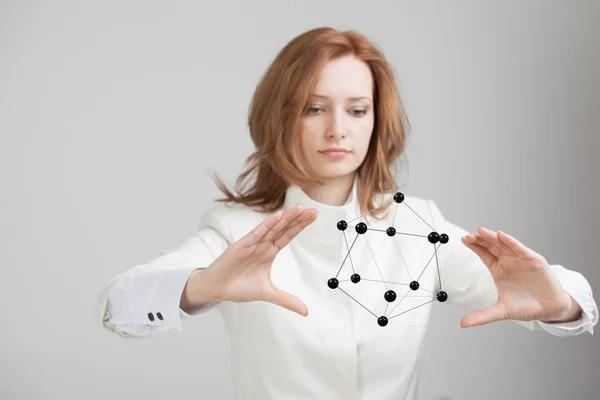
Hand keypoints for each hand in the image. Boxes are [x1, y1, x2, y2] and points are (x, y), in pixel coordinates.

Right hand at [200, 204, 317, 315]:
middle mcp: (262, 244)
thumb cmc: (239, 287)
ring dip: (285, 218)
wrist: (216, 289)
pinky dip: (267, 225)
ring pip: (272, 228)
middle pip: (283, 228)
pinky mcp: (241, 245)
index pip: (288, 235)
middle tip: (313, 210)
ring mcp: (252, 243)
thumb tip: (306, 312)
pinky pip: (256, 233)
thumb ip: (287, 300)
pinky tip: (277, 216)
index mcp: (269, 252)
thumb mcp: (267, 293)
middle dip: (298, 219)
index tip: (314, 216)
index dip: (300, 225)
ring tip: (299, 208)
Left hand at [459, 228, 573, 327]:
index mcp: (498, 270)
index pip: (484, 254)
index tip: (463, 240)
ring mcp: (520, 259)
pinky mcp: (534, 260)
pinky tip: (502, 236)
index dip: (474, 247)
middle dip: (480, 240)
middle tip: (469, 235)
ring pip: (504, 245)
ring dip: (493, 237)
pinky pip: (521, 249)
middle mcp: (508, 262)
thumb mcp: (501, 311)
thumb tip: (462, 324)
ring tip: (482, 232)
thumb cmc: (526, 307)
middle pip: (491, 247)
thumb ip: (482, 316)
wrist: (550, 310)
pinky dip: (511, 242)